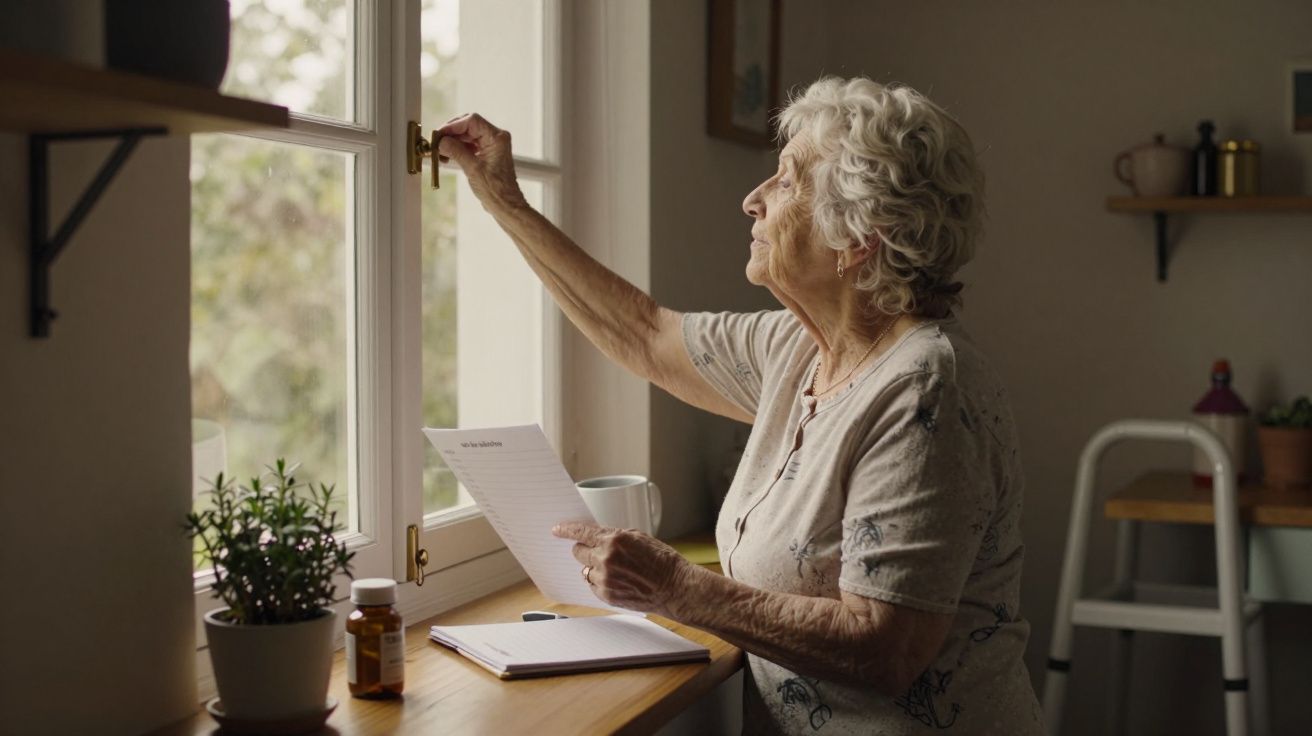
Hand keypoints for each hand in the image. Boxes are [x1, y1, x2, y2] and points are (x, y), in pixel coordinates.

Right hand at [435, 113, 526, 211]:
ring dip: (453, 142)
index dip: (453, 126)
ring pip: (467, 135)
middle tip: (437, 142)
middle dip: (451, 133)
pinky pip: (469, 144)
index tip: (439, 134)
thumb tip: (441, 141)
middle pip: (468, 125)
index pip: (472, 121)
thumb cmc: (495, 190)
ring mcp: (491, 145)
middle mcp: (496, 138)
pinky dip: (458, 148)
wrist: (505, 205)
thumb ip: (456, 151)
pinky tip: (448, 156)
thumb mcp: (472, 168)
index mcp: (497, 138)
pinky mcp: (487, 153)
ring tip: (441, 152)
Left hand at [552, 522, 693, 617]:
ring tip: (615, 569)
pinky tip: (618, 581)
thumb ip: (614, 536)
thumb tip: (596, 536)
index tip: (557, 530)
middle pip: (578, 552)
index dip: (566, 530)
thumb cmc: (661, 561)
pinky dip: (600, 582)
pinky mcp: (606, 595)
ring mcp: (605, 579)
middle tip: (599, 552)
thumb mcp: (639, 537)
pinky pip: (592, 585)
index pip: (581, 532)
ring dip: (594, 567)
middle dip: (585, 549)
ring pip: (585, 569)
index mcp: (614, 540)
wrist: (673, 587)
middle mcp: (606, 559)